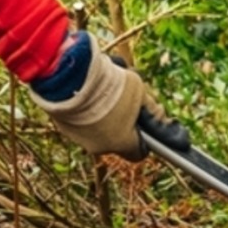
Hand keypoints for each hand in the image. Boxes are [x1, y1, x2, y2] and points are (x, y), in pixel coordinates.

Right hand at [29, 36, 162, 160]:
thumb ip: (151, 108)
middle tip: (121, 99)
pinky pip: (78, 122)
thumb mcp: (138, 90)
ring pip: (96, 130)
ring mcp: (78, 139)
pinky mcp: (63, 127)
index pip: (139, 152)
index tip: (143, 124)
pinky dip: (84, 111)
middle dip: (121, 121)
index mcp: (121, 143)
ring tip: (100, 91)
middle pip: (116, 139)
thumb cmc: (109, 84)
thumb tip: (164, 121)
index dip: (143, 138)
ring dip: (101, 115)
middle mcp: (99, 147)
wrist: (71, 75)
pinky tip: (85, 92)